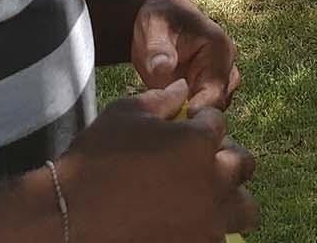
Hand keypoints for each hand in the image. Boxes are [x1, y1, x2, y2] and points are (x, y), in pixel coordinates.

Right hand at [59, 80, 257, 242]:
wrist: (71, 215)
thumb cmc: (96, 159)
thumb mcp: (126, 114)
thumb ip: (162, 99)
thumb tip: (183, 89)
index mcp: (199, 142)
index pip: (218, 123)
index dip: (200, 122)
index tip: (185, 128)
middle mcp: (214, 181)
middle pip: (242, 163)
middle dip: (224, 156)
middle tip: (198, 161)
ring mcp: (209, 221)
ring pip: (245, 208)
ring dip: (230, 198)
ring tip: (206, 198)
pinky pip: (220, 237)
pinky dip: (209, 228)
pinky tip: (185, 223)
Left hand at [132, 0, 241, 109]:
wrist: (159, 18)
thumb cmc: (159, 19)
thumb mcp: (154, 28)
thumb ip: (158, 49)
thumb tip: (162, 68)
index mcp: (219, 49)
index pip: (216, 89)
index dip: (199, 109)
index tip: (178, 120)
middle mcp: (226, 66)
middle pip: (219, 104)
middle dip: (196, 116)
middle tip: (167, 124)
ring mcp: (218, 78)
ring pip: (213, 110)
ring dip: (192, 117)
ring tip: (166, 120)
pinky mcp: (206, 89)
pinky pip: (203, 110)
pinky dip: (187, 115)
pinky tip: (168, 116)